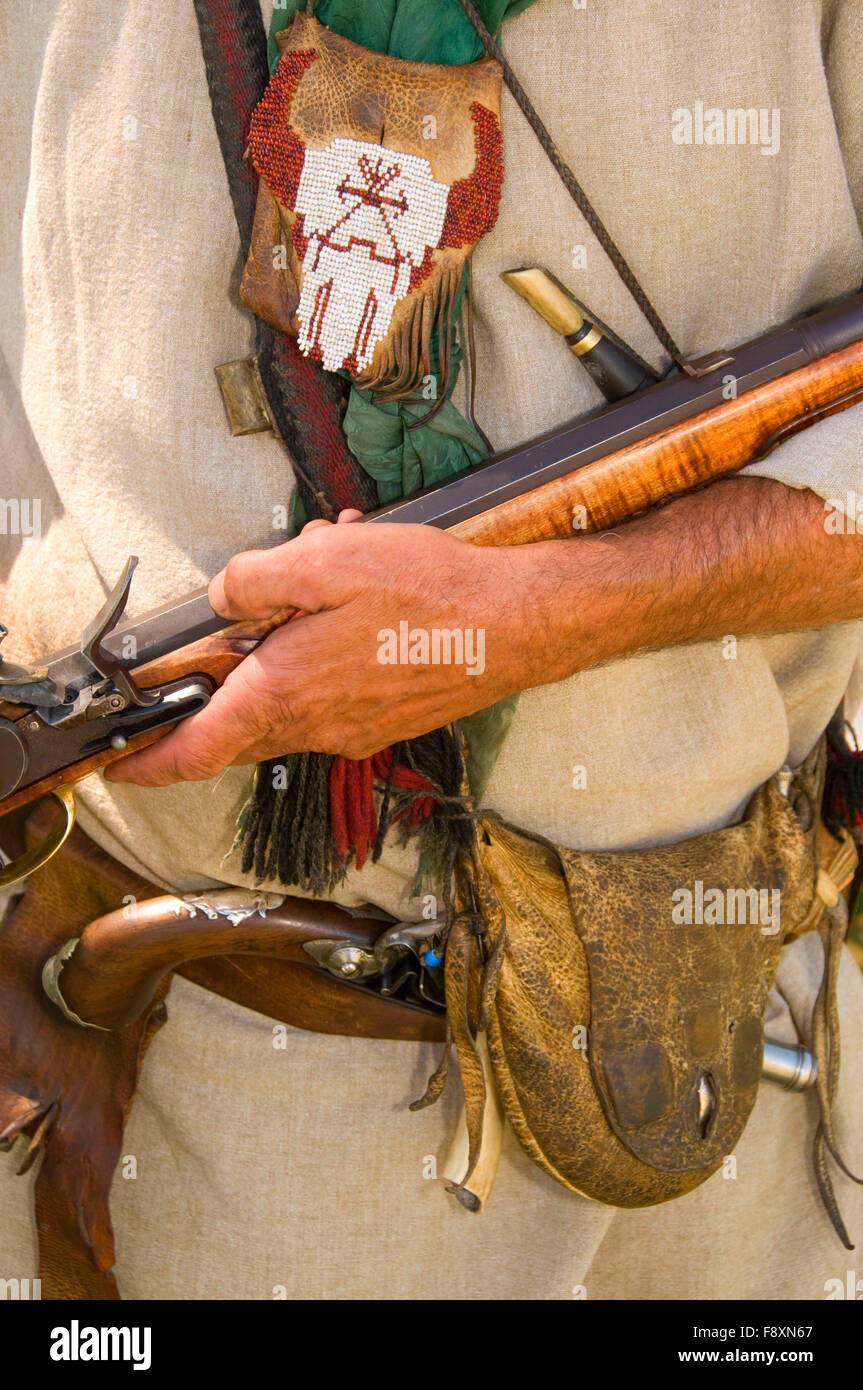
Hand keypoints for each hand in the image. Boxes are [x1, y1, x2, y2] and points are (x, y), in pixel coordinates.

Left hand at [105, 512, 535, 785]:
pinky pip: (327, 705)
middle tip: (197, 672)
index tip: (118, 766)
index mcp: (286, 691)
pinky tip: (347, 619)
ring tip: (305, 604)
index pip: (197, 748)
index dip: (149, 763)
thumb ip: (252, 580)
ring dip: (276, 670)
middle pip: (237, 733)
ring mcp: (353, 732)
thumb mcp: (325, 560)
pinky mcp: (383, 724)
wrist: (517, 626)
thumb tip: (221, 600)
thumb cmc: (431, 593)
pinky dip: (316, 671)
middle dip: (210, 706)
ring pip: (285, 713)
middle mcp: (315, 725)